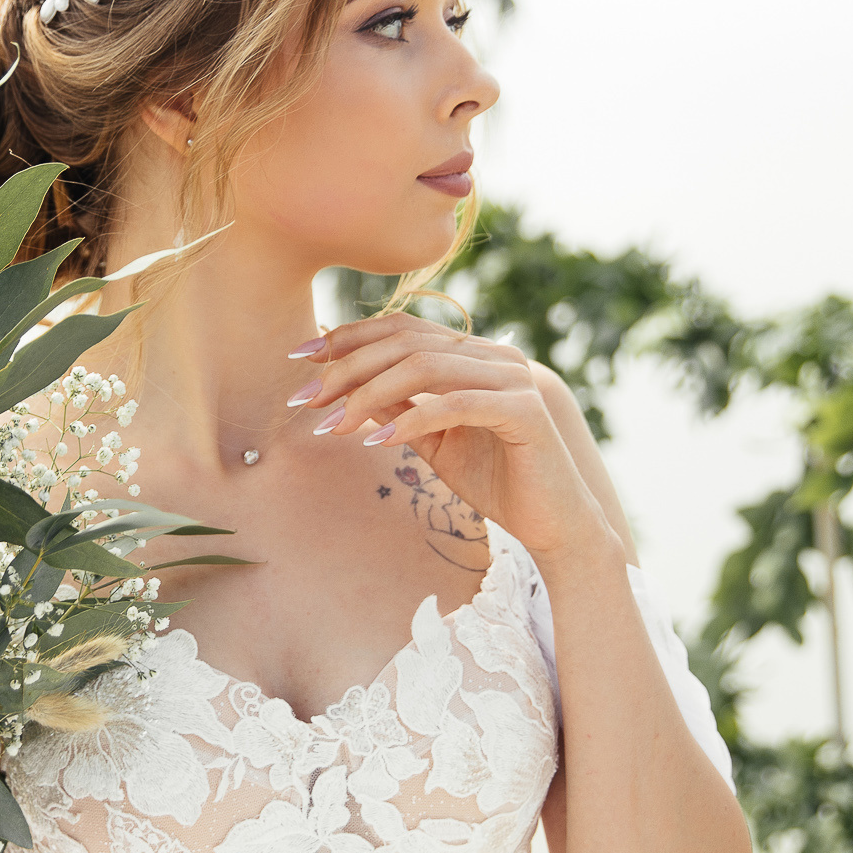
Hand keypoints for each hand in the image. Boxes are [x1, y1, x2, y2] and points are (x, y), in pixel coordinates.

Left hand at [296, 315, 614, 558]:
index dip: (347, 338)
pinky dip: (412, 420)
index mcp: (473, 354)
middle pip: (405, 342)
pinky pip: (456, 404)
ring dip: (369, 394)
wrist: (554, 524)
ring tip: (334, 424)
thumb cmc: (496, 481)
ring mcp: (513, 378)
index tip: (298, 360)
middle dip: (346, 368)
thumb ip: (399, 408)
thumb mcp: (433, 441)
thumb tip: (348, 388)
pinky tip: (377, 441)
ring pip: (425, 366)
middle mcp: (495, 355)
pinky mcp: (525, 411)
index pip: (401, 329)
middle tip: (304, 399)